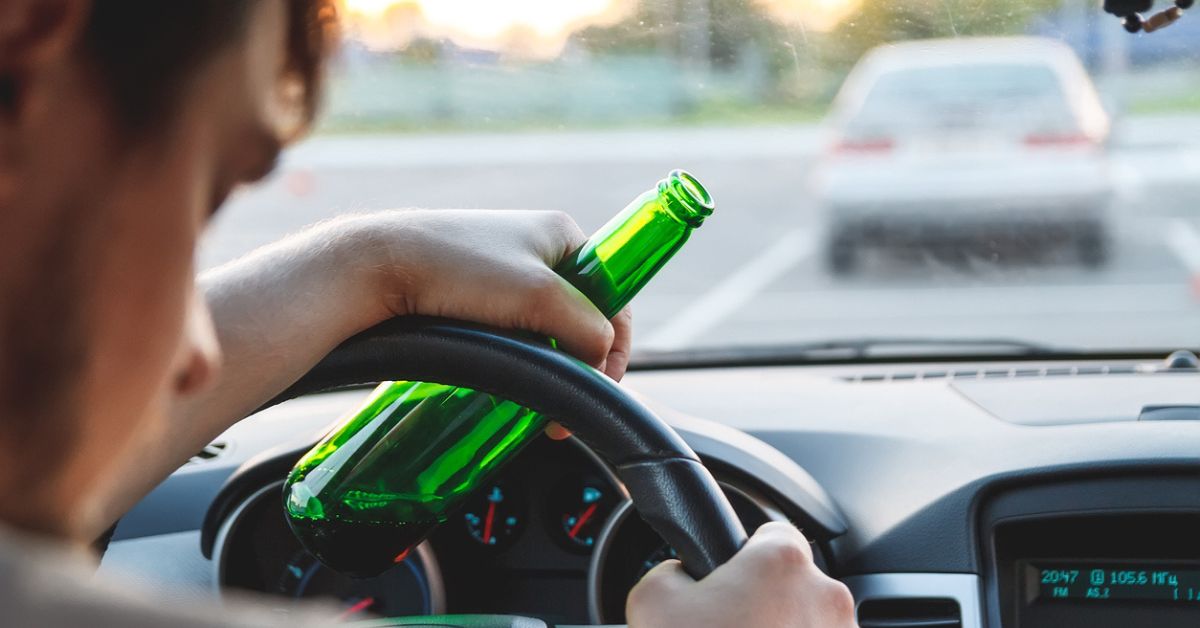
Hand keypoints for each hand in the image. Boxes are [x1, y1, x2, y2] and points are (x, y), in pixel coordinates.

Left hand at [347, 209, 632, 380]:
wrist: (377, 267)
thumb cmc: (457, 270)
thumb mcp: (540, 296)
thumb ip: (586, 328)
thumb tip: (601, 358)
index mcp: (562, 234)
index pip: (613, 295)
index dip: (615, 345)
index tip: (601, 384)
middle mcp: (536, 249)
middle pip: (579, 318)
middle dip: (576, 363)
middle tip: (560, 408)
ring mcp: (503, 272)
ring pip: (544, 332)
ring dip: (545, 367)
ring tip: (532, 404)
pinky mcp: (472, 294)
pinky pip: (511, 334)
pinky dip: (515, 361)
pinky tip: (505, 382)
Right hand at [627, 522, 856, 627]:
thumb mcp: (651, 601)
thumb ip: (669, 572)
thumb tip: (681, 577)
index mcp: (782, 563)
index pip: (772, 532)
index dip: (743, 556)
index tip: (727, 580)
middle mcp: (826, 598)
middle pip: (793, 585)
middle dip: (763, 604)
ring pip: (809, 626)